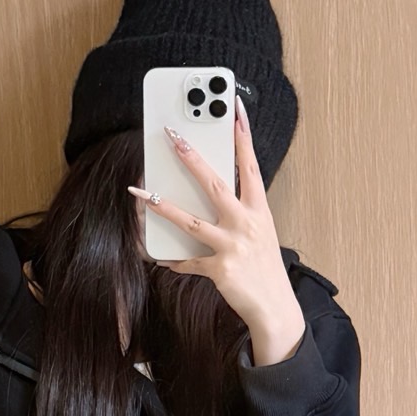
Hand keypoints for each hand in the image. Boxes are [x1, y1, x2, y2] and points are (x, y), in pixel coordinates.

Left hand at [128, 99, 305, 365]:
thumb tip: (210, 191)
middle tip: (173, 137)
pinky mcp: (221, 269)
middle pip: (215, 185)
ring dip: (163, 207)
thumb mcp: (260, 232)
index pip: (250, 165)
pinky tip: (161, 258)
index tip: (234, 108)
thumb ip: (240, 210)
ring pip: (192, 222)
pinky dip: (174, 260)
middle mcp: (247, 224)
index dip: (242, 135)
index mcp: (259, 210)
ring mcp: (233, 247)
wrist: (275, 307)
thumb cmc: (264, 266)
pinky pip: (188, 262)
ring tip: (141, 194)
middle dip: (192, 159)